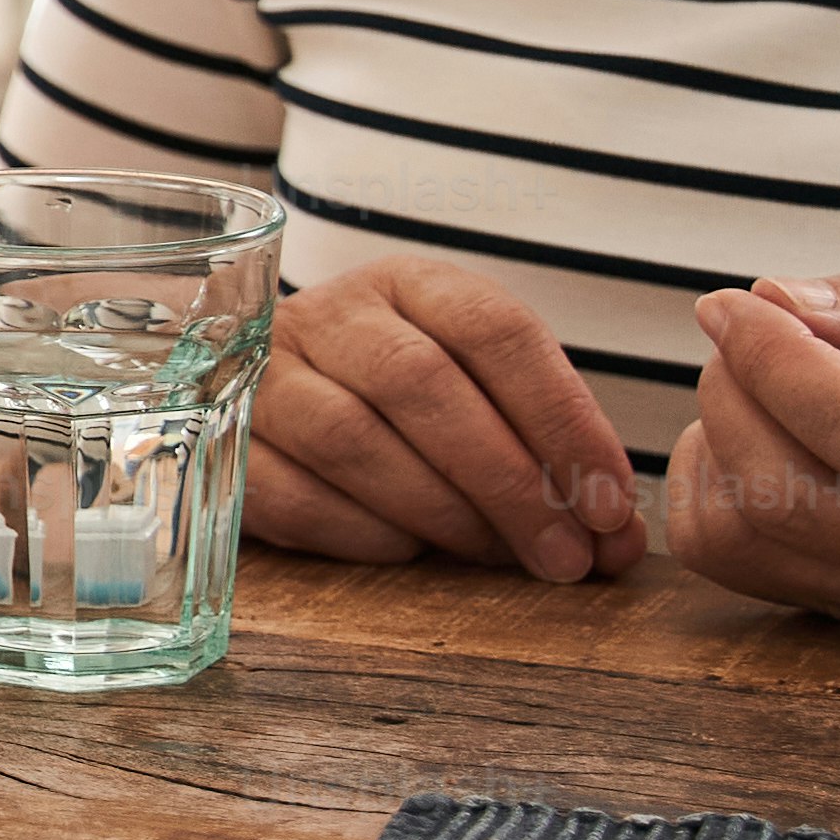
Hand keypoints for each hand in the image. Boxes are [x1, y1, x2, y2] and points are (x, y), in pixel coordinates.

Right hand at [246, 255, 644, 582]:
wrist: (278, 391)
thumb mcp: (483, 392)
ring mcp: (264, 374)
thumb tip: (617, 545)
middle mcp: (330, 315)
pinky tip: (410, 551)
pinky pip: (293, 495)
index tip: (609, 503)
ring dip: (441, 511)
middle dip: (506, 480)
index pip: (495, 330)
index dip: (563, 419)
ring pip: (351, 439)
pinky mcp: (222, 441)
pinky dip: (365, 533)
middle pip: (419, 384)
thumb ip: (551, 456)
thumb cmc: (410, 404)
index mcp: (409, 285)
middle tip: (562, 553)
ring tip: (495, 554)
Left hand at [672, 269, 839, 627]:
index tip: (730, 301)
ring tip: (762, 388)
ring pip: (748, 540)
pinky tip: (760, 443)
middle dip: (733, 394)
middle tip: (750, 335)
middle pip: (787, 495)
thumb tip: (776, 300)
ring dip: (715, 445)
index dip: (774, 359)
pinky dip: (716, 495)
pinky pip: (741, 566)